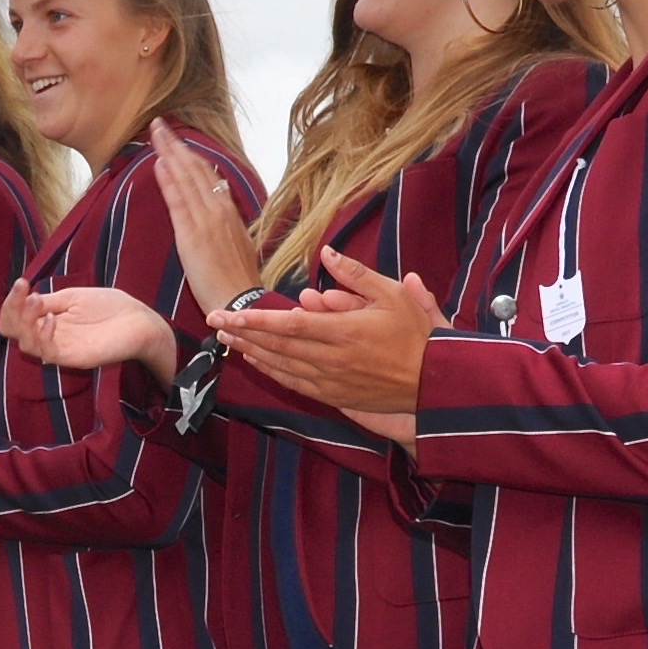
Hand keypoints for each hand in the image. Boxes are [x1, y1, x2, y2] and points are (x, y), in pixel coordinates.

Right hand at [12, 287, 181, 385]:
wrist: (137, 320)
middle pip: (12, 332)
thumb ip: (49, 301)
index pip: (16, 317)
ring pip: (25, 344)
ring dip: (25, 321)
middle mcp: (48, 335)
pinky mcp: (71, 358)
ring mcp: (58, 348)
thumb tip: (25, 299)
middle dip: (12, 310)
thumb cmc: (110, 306)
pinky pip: (47, 353)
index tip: (21, 282)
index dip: (12, 302)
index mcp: (47, 319)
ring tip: (36, 302)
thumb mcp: (73, 297)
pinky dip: (43, 335)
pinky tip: (53, 319)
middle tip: (25, 293)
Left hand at [149, 119, 263, 313]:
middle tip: (159, 123)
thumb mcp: (236, 245)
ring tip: (156, 133)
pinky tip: (159, 164)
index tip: (177, 139)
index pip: (207, 176)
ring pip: (187, 179)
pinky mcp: (193, 236)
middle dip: (176, 145)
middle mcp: (219, 211)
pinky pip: (179, 202)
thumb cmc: (236, 281)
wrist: (240, 301)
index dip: (190, 155)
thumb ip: (225, 222)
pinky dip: (169, 181)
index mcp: (228, 212)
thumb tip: (219, 198)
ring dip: (170, 153)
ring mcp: (207, 221)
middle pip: (196, 169)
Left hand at [208, 249, 442, 422]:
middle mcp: (330, 359)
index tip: (229, 312)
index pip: (289, 324)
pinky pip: (293, 382)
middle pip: (276, 345)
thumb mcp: (393, 295)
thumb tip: (327, 253)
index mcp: (343, 332)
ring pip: (280, 365)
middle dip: (243, 332)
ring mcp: (329, 380)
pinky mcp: (332, 395)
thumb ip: (356, 275)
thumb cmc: (416, 335)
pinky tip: (255, 359)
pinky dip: (270, 370)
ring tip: (226, 337)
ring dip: (250, 350)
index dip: (256, 319)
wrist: (433, 383)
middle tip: (214, 321)